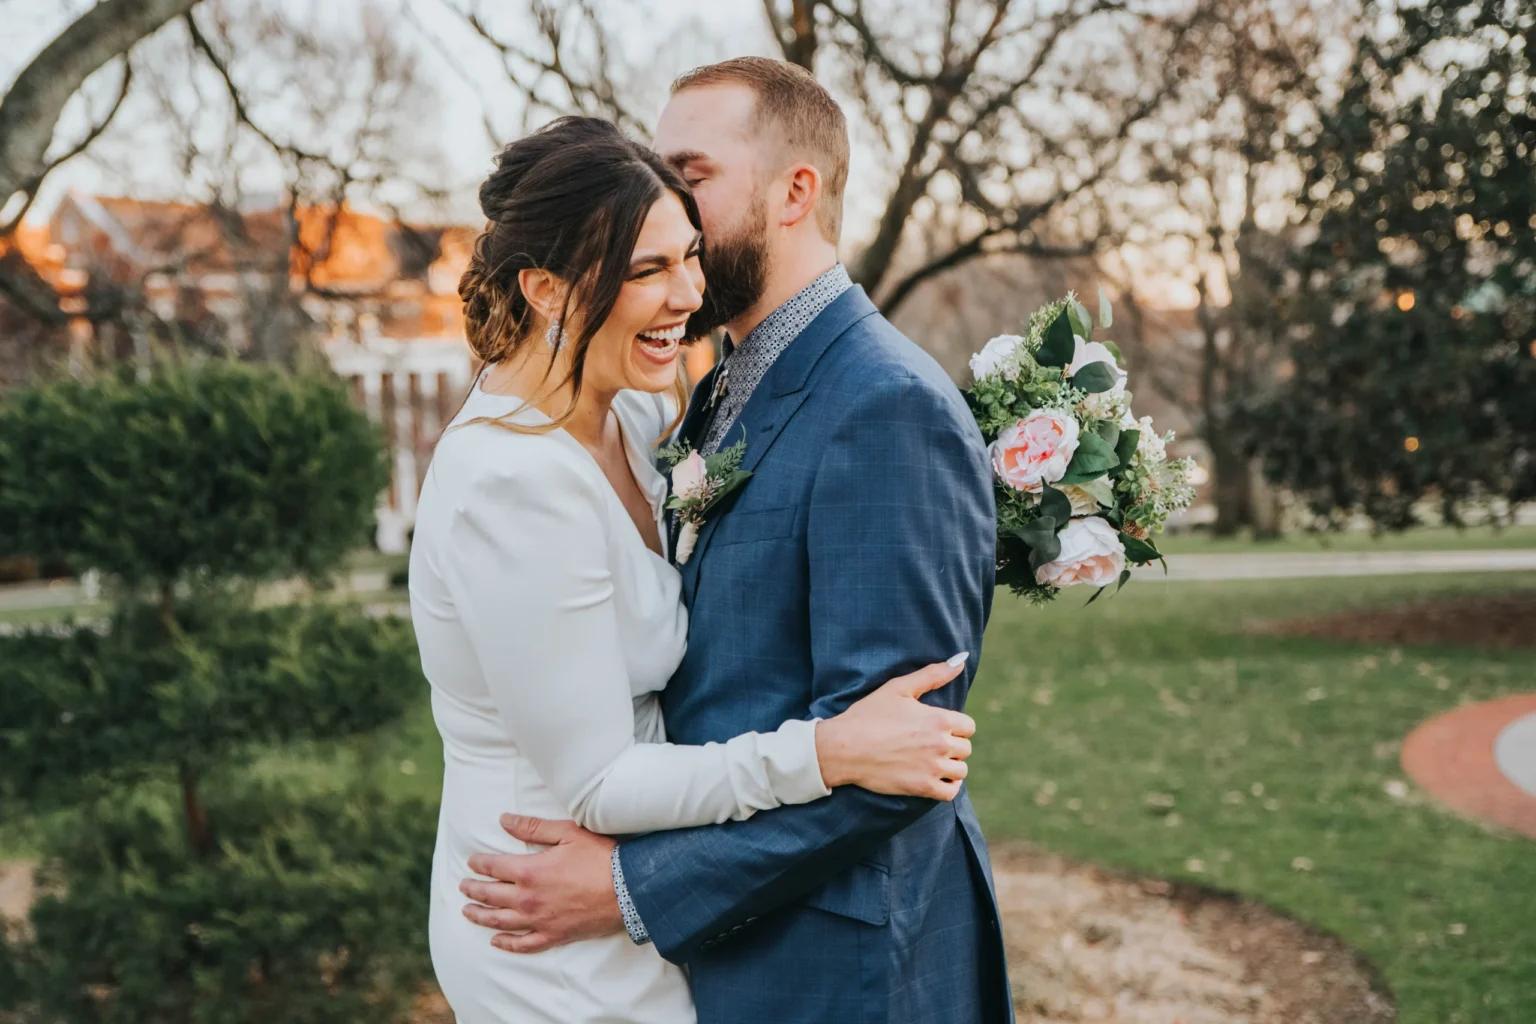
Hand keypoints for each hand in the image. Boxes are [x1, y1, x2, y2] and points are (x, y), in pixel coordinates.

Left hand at [460, 814, 621, 953]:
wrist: (628, 890)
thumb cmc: (600, 857)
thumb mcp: (567, 833)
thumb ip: (532, 827)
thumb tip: (503, 820)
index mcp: (529, 870)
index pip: (493, 867)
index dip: (479, 863)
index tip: (471, 862)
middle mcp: (528, 899)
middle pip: (491, 895)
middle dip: (473, 889)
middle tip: (463, 886)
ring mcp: (539, 920)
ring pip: (500, 922)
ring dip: (480, 916)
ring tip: (467, 911)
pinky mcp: (553, 936)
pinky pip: (523, 944)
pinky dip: (507, 944)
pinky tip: (496, 941)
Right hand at [815, 653, 975, 799]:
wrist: (844, 747)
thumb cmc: (868, 715)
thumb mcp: (898, 688)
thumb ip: (932, 674)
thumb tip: (961, 661)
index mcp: (939, 718)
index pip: (968, 726)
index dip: (955, 727)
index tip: (939, 728)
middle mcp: (941, 744)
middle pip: (965, 748)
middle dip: (952, 746)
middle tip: (931, 744)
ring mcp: (932, 768)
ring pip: (961, 771)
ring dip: (951, 767)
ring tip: (934, 762)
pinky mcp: (922, 787)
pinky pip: (951, 792)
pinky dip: (949, 787)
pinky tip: (938, 779)